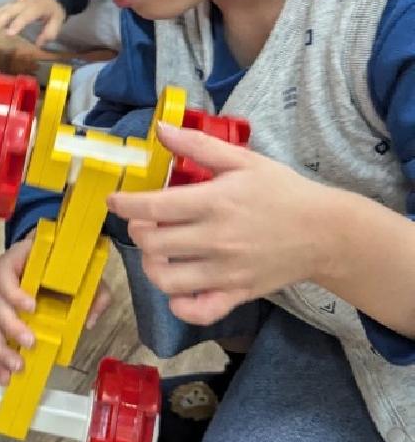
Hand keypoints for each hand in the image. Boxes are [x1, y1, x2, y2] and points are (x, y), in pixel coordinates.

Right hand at [0, 0, 66, 41]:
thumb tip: (39, 44)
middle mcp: (22, 4)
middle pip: (8, 12)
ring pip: (0, 11)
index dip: (16, 25)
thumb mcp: (58, 19)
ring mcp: (14, 3)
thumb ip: (50, 32)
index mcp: (35, 8)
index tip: (8, 34)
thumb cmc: (52, 8)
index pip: (24, 16)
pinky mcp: (9, 5)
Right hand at [0, 235, 109, 381]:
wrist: (49, 259)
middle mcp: (1, 282)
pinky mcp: (1, 320)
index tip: (31, 306)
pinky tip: (5, 377)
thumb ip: (94, 291)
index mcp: (17, 262)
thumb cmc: (62, 264)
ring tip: (17, 367)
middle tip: (31, 342)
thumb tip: (89, 320)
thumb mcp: (83, 271)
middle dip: (11, 326)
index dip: (13, 291)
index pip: (3, 273)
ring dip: (1, 348)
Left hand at [107, 121, 324, 326]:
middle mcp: (216, 240)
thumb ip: (198, 145)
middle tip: (143, 221)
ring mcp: (225, 272)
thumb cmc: (282, 192)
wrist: (325, 231)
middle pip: (152, 244)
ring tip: (157, 252)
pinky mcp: (237, 294)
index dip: (124, 204)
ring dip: (151, 266)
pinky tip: (177, 289)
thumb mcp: (243, 160)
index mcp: (215, 202)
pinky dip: (179, 305)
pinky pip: (198, 312)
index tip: (116, 200)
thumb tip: (161, 129)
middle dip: (137, 231)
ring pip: (166, 280)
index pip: (152, 208)